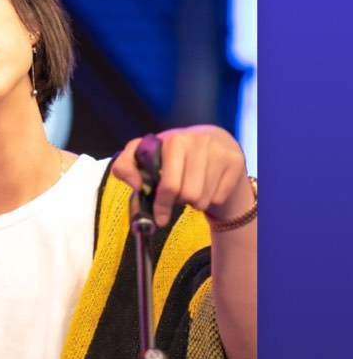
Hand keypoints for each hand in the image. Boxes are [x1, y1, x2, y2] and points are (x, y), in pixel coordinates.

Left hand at [112, 125, 251, 227]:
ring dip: (193, 202)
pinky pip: (218, 198)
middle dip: (178, 202)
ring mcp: (218, 151)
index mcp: (174, 141)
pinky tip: (207, 186)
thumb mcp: (144, 158)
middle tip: (177, 198)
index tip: (159, 217)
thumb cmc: (173, 158)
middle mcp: (198, 141)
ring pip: (202, 200)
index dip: (161, 204)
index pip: (169, 184)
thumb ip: (125, 167)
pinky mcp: (234, 162)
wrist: (213, 145)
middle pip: (187, 195)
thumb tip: (134, 184)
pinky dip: (209, 199)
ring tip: (191, 189)